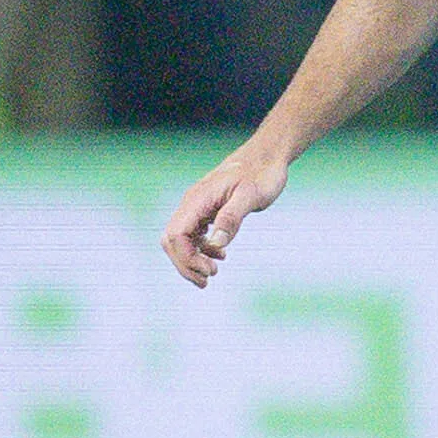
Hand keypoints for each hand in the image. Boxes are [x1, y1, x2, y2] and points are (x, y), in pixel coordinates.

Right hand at [160, 145, 288, 286]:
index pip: (176, 235)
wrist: (266, 156)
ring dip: (191, 260)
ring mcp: (198, 206)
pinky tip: (220, 255)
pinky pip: (194, 233)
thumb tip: (215, 244)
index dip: (187, 258)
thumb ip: (232, 218)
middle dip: (185, 264)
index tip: (210, 270)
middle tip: (207, 281)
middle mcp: (192, 203)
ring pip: (180, 239)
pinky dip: (201, 249)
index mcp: (198, 199)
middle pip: (172, 240)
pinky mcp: (207, 209)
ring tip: (211, 275)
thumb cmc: (261, 173)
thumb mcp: (251, 196)